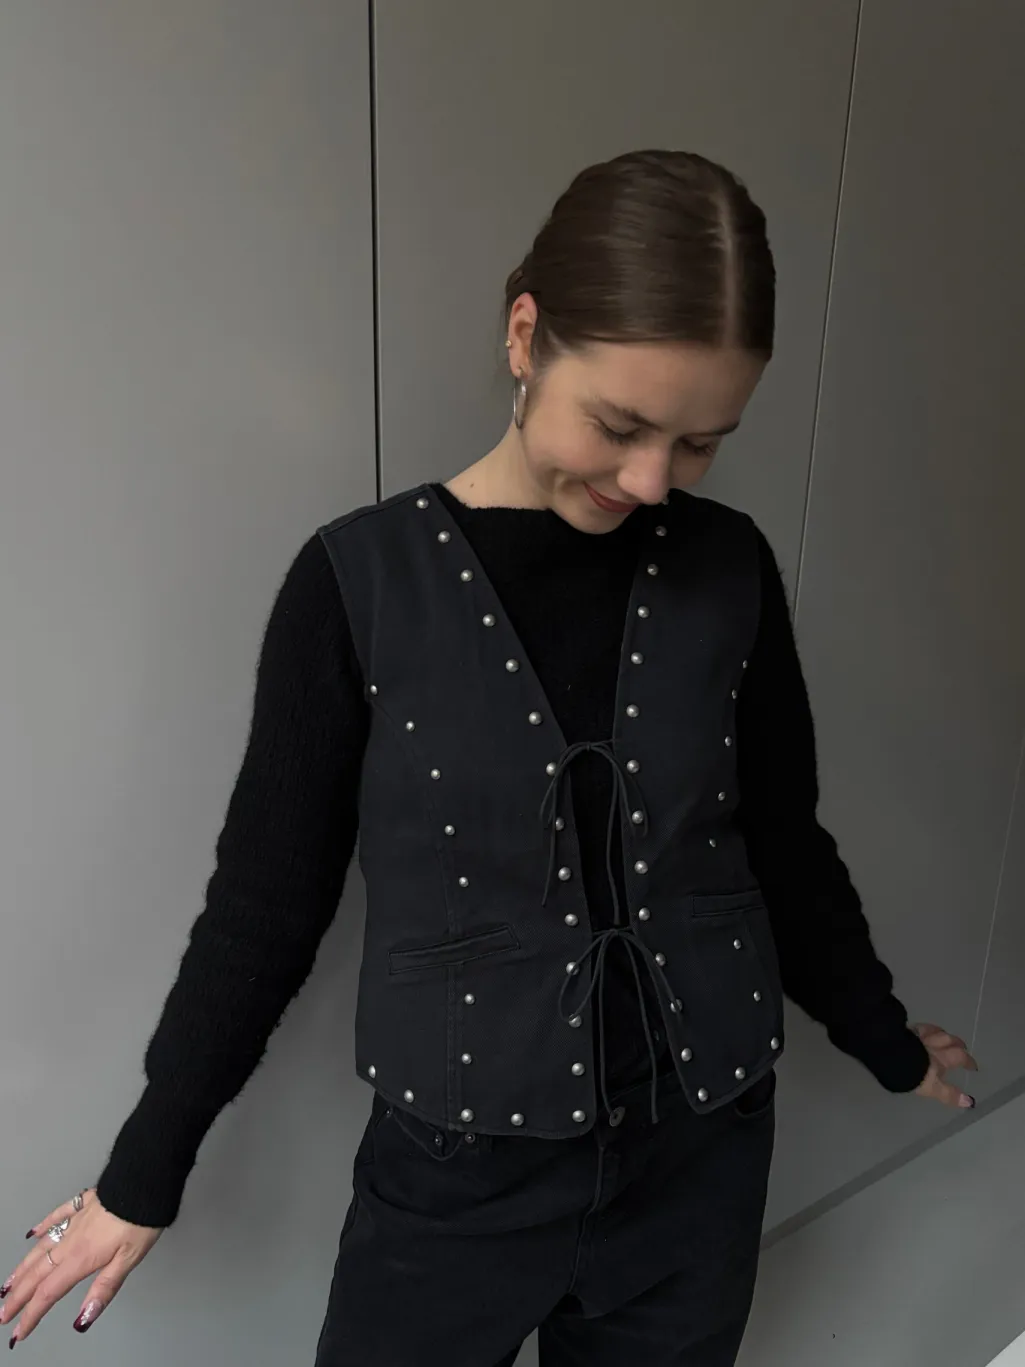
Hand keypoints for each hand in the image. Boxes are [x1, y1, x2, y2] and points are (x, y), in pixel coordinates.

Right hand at [0, 1189, 161, 1346]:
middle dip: (18, 1297)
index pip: (49, 1293)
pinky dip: (42, 1226)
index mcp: (81, 1258)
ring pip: (41, 1247)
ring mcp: (75, 1220)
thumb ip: (104, 1289)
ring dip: (22, 1268)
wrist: (146, 1182)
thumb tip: (82, 1320)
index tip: (18, 1332)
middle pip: (38, 1273)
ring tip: (8, 1285)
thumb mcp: (128, 1260)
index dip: (31, 1315)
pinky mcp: (83, 1203)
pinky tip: (32, 1233)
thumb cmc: (142, 1222)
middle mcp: (72, 1241)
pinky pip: (56, 1215)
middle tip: (3, 1315)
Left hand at [913, 1022, 978, 1109]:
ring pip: (934, 1030)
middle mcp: (933, 1044)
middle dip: (957, 1043)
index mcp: (941, 1057)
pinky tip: (920, 1029)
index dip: (967, 1061)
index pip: (959, 1057)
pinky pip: (918, 1026)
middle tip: (961, 1046)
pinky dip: (923, 1028)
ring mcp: (918, 1035)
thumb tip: (969, 1101)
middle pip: (949, 1040)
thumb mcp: (931, 1087)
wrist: (890, 1055)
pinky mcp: (905, 1030)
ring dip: (942, 1033)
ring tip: (944, 1035)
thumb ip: (949, 1093)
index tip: (972, 1066)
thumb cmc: (912, 1073)